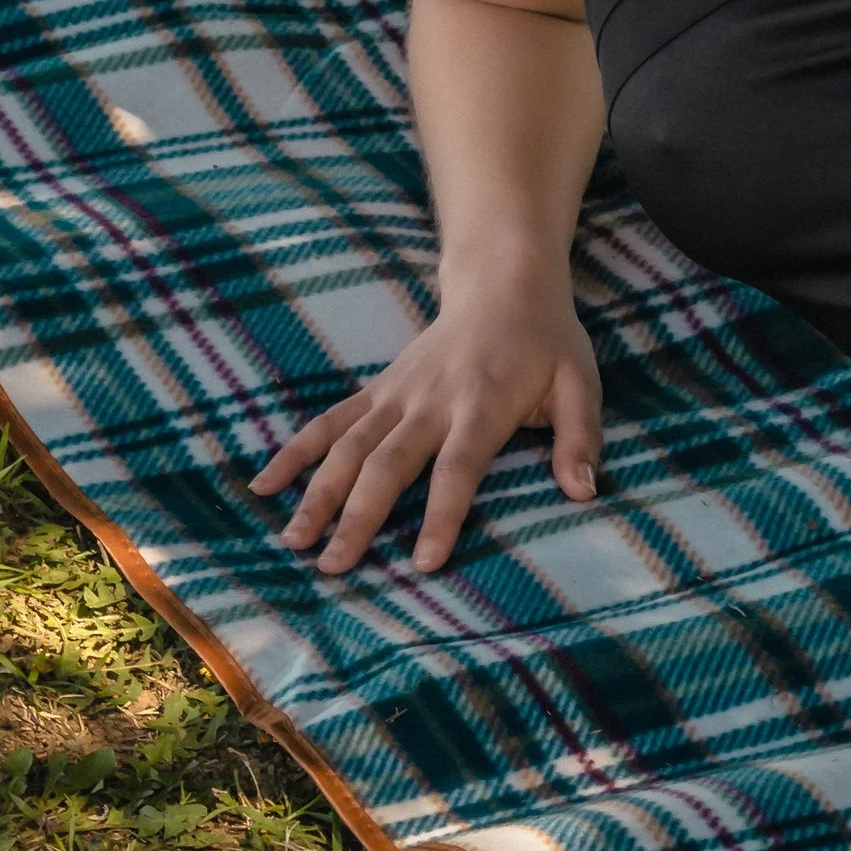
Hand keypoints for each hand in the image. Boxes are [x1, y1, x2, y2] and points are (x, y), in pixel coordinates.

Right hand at [250, 273, 601, 576]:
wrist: (503, 283)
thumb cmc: (546, 341)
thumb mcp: (579, 381)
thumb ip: (579, 437)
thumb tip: (584, 490)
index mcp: (482, 405)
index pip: (458, 468)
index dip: (442, 514)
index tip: (425, 561)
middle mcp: (430, 402)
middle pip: (388, 464)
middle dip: (359, 516)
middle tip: (334, 567)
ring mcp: (397, 394)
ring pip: (348, 447)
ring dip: (318, 493)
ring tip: (294, 542)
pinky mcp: (379, 389)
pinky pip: (331, 421)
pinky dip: (296, 451)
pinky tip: (266, 485)